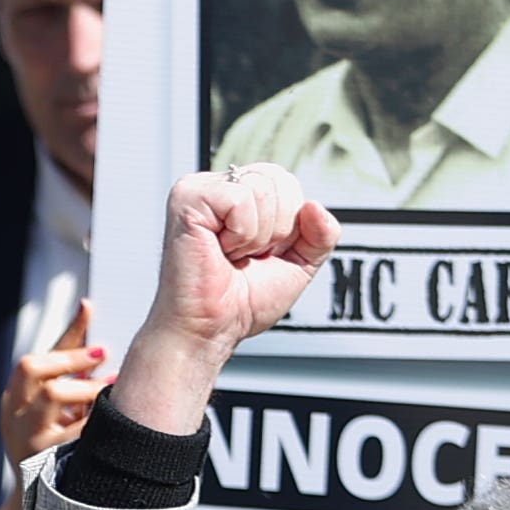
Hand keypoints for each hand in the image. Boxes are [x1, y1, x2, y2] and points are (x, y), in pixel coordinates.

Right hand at [0, 296, 103, 464]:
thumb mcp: (51, 394)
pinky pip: (76, 429)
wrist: (37, 498)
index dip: (67, 351)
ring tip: (108, 390)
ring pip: (53, 395)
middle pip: (34, 370)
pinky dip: (96, 418)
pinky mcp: (46, 459)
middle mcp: (13, 416)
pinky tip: (112, 418)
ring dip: (86, 388)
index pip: (29, 362)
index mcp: (13, 399)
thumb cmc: (50, 434)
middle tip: (103, 358)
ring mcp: (26, 437)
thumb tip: (86, 304)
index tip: (101, 349)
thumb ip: (68, 351)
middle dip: (72, 361)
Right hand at [99, 167, 338, 440]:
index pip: (286, 181)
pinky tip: (220, 250)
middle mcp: (218, 186)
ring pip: (261, 188)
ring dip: (256, 236)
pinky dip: (241, 234)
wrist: (211, 330)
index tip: (259, 254)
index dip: (288, 224)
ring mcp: (198, 189)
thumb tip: (314, 206)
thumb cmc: (241, 302)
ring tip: (231, 255)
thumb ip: (321, 235)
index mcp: (239, 193)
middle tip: (245, 256)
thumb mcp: (299, 264)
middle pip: (278, 179)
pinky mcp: (188, 199)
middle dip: (276, 228)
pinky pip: (241, 199)